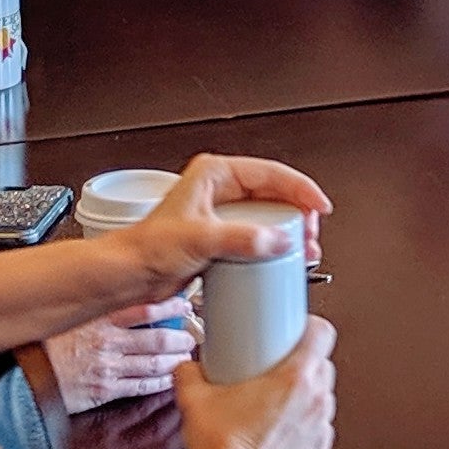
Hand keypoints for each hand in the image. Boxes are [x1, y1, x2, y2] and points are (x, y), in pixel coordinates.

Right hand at [47, 297, 197, 410]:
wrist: (22, 374)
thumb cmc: (41, 342)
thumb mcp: (68, 313)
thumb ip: (94, 305)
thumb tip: (117, 292)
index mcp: (100, 318)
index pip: (146, 308)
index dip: (170, 306)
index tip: (184, 303)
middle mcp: (109, 342)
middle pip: (157, 338)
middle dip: (180, 337)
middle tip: (193, 334)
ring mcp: (109, 368)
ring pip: (154, 363)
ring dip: (175, 360)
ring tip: (187, 355)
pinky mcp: (105, 390)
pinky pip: (140, 386)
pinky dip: (159, 382)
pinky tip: (169, 378)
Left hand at [120, 152, 333, 300]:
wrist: (129, 275)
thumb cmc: (148, 248)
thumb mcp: (199, 239)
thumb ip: (241, 238)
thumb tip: (277, 239)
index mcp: (214, 175)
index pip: (270, 173)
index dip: (301, 189)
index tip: (319, 207)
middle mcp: (219, 191)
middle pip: (274, 194)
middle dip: (298, 213)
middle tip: (311, 233)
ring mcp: (221, 215)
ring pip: (268, 216)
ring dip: (288, 231)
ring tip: (302, 249)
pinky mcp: (220, 238)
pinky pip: (256, 237)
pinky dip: (273, 247)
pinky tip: (280, 260)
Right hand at [173, 317, 337, 448]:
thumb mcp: (196, 399)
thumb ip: (189, 372)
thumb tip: (188, 366)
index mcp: (295, 378)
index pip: (323, 333)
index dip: (311, 327)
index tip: (297, 330)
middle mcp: (315, 401)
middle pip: (324, 365)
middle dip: (305, 363)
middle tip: (279, 367)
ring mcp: (319, 430)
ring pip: (323, 399)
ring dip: (307, 396)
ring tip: (280, 401)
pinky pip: (318, 431)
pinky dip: (305, 428)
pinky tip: (282, 430)